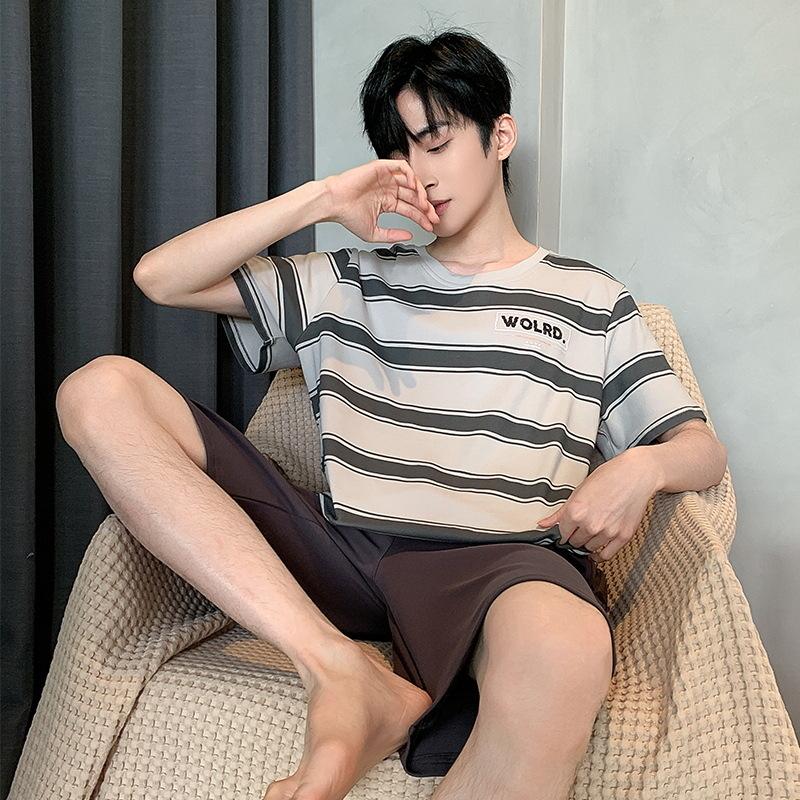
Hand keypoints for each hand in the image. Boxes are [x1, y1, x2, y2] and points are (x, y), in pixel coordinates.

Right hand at [321, 159, 439, 242]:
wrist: (334, 203)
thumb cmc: (347, 216)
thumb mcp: (374, 233)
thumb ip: (392, 235)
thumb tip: (410, 236)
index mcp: (386, 202)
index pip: (410, 209)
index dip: (421, 218)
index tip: (430, 226)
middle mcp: (388, 189)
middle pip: (414, 196)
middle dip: (425, 207)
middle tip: (433, 217)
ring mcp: (386, 178)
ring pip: (411, 181)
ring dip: (420, 192)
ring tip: (425, 204)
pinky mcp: (381, 168)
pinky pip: (402, 167)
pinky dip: (411, 175)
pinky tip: (415, 187)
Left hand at [534, 449, 660, 561]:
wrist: (635, 474)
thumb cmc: (608, 477)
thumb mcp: (578, 491)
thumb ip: (560, 512)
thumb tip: (542, 525)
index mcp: (576, 511)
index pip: (562, 533)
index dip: (564, 530)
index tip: (568, 528)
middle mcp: (591, 524)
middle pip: (575, 542)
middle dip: (576, 536)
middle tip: (581, 527)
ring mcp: (608, 532)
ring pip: (589, 548)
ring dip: (588, 542)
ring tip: (592, 530)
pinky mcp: (623, 536)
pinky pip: (606, 555)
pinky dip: (600, 555)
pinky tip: (597, 549)